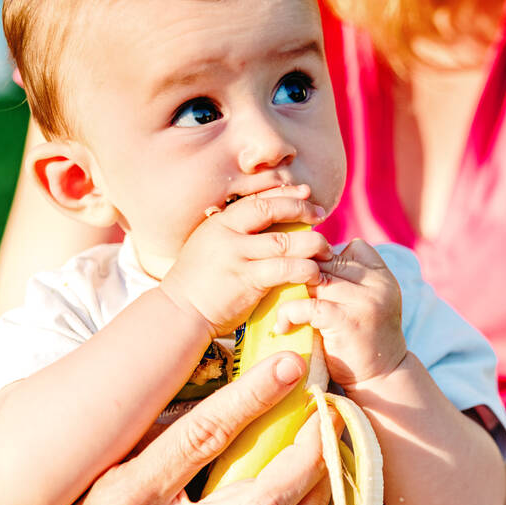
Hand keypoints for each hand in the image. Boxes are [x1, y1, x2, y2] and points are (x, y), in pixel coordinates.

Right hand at [0, 352, 330, 504]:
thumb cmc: (72, 489)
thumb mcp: (93, 448)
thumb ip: (145, 411)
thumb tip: (216, 352)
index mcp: (122, 494)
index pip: (200, 438)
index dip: (252, 398)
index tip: (289, 364)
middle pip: (256, 501)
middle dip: (305, 452)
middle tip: (329, 410)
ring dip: (317, 492)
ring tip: (333, 448)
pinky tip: (317, 489)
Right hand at [160, 185, 331, 337]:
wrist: (180, 312)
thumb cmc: (199, 282)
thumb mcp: (211, 246)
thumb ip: (235, 233)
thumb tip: (268, 222)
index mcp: (220, 222)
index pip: (257, 197)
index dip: (285, 193)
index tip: (306, 192)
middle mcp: (227, 234)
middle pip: (271, 209)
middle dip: (301, 208)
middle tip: (321, 214)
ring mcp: (237, 257)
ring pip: (284, 241)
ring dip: (311, 243)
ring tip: (325, 250)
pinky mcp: (248, 280)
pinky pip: (285, 269)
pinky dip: (305, 269)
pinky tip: (315, 273)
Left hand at [275, 238, 407, 387]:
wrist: (381, 380)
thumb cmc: (361, 341)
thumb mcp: (363, 303)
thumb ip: (345, 280)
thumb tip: (302, 260)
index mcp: (382, 275)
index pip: (350, 247)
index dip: (325, 259)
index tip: (309, 279)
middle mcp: (378, 283)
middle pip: (327, 261)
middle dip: (303, 276)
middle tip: (282, 292)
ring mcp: (366, 301)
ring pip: (315, 279)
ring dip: (292, 292)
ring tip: (282, 310)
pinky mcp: (347, 321)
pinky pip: (308, 305)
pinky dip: (289, 314)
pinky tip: (283, 326)